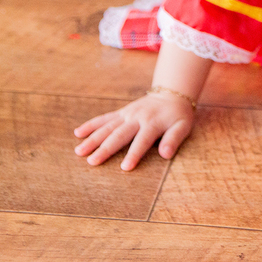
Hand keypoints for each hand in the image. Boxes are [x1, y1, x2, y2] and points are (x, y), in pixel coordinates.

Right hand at [74, 91, 194, 170]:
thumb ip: (174, 139)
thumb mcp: (183, 126)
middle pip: (119, 135)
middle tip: (92, 161)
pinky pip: (104, 118)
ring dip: (93, 139)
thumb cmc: (178, 115)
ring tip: (79, 151)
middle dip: (105, 149)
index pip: (142, 141)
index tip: (124, 167)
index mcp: (153, 123)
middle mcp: (137, 118)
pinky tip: (78, 133)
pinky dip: (91, 125)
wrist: (171, 94)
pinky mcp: (121, 112)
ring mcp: (127, 114)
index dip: (134, 154)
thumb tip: (165, 155)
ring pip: (107, 127)